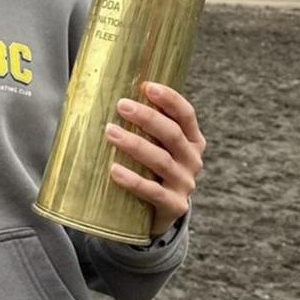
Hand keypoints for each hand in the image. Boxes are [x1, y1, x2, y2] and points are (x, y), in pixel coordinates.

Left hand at [104, 82, 205, 236]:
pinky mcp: (174, 206)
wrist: (158, 214)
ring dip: (135, 144)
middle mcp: (192, 160)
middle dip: (147, 117)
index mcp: (192, 140)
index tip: (147, 86)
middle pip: (172, 134)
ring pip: (161, 160)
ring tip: (110, 132)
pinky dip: (133, 180)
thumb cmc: (150, 168)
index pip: (186, 115)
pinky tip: (114, 170)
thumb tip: (107, 92)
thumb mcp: (156, 145)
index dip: (170, 99)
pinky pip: (153, 192)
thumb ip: (145, 125)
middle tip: (121, 105)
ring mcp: (185, 184)